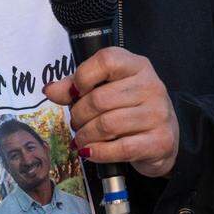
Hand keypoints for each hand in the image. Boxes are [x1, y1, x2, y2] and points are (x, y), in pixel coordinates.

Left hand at [43, 47, 178, 177]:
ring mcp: (158, 113)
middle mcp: (151, 86)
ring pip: (107, 125)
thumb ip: (77, 86)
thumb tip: (50, 90)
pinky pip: (120, 148)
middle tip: (76, 123)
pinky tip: (91, 152)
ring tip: (82, 138)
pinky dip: (98, 152)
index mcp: (137, 65)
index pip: (106, 61)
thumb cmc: (130, 108)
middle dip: (79, 115)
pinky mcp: (160, 141)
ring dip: (85, 136)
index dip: (82, 77)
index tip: (74, 93)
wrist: (163, 137)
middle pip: (100, 99)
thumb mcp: (106, 88)